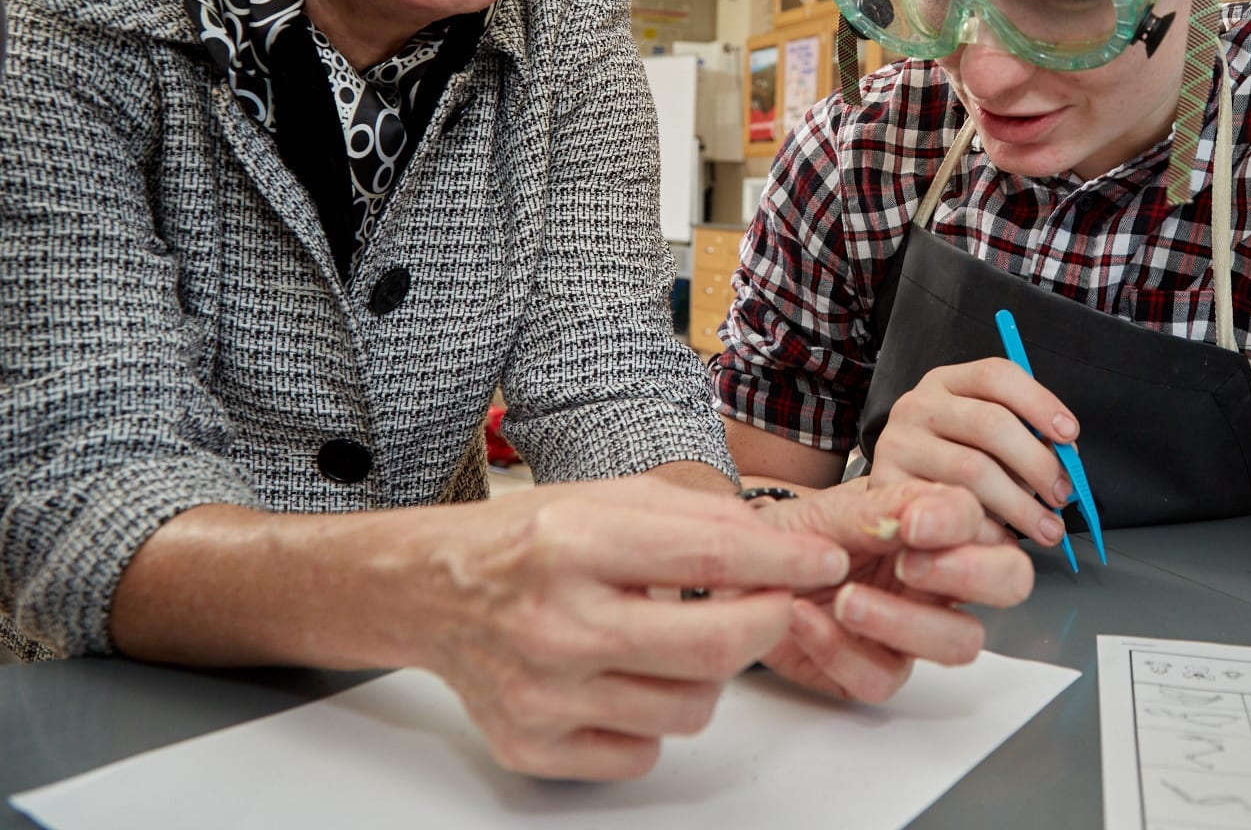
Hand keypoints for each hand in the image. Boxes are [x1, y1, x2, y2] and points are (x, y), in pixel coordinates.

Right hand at [423, 475, 850, 780]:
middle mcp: (555, 623)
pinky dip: (653, 720)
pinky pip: (642, 754)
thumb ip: (697, 518)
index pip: (710, 558)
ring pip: (689, 710)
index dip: (782, 563)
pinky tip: (629, 679)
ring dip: (707, 676)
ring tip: (675, 639)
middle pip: (715, 650)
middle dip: (767, 623)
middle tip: (772, 606)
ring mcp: (542, 694)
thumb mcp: (607, 497)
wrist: (431, 591)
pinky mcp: (532, 746)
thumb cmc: (526, 542)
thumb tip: (782, 549)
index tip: (820, 563)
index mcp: (573, 544)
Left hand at [753, 477, 1033, 702]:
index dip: (962, 527)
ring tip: (846, 600)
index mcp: (939, 530)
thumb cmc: (794, 534)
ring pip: (960, 643)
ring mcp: (914, 629)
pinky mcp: (876, 670)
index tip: (915, 524)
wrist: (739, 571)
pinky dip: (841, 649)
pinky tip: (805, 617)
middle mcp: (939, 580)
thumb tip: (929, 512)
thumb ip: (887, 507)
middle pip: (1009, 583)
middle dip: (970, 575)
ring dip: (905, 622)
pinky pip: (884, 676)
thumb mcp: (835, 507)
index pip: (989, 527)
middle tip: (909, 565)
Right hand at [868, 358, 1079, 545]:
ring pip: (973, 469)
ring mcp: (897, 444)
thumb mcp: (983, 436)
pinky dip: (985, 528)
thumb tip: (1065, 459)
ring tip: (1046, 527)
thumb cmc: (952, 461)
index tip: (1069, 435)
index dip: (1039, 402)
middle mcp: (917, 405)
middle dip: (1037, 463)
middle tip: (1061, 494)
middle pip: (990, 423)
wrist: (895, 497)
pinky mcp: (886, 486)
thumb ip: (1023, 437)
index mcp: (946, 382)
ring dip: (1020, 505)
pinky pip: (949, 508)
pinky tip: (1004, 537)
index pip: (996, 376)